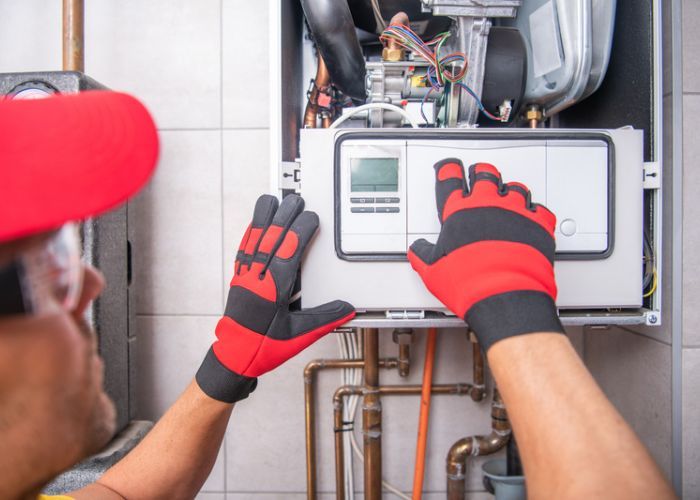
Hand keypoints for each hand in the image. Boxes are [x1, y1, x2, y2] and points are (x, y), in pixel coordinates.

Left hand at [197, 194, 355, 402]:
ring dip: (263, 218)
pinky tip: (253, 224)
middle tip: (295, 200)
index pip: (290, 251)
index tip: (311, 217)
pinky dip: (249, 234)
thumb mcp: (300, 335)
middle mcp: (258, 279)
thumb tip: (346, 308)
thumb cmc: (265, 347)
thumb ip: (325, 319)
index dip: (301, 231)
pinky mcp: (238, 280)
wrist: (236, 357)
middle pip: (272, 239)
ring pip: (254, 241)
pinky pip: (244, 251)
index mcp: (275, 289)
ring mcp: (246, 277)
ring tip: (271, 200)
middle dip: (284, 217)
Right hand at [408, 159, 563, 350]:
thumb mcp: (432, 271)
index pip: (451, 181)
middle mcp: (488, 206)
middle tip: (479, 175)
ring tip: (507, 196)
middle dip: (480, 173)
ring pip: (514, 187)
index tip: (448, 168)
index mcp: (460, 213)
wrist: (504, 295)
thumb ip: (422, 255)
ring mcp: (515, 212)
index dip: (448, 170)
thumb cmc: (469, 282)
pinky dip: (535, 211)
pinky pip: (540, 208)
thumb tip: (417, 250)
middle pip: (485, 174)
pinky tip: (532, 215)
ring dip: (509, 190)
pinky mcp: (537, 224)